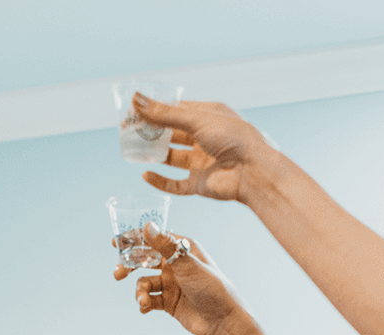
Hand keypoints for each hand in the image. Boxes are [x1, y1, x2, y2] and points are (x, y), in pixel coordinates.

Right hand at [116, 230, 245, 334]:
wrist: (224, 322)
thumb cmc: (212, 288)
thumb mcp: (187, 265)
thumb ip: (165, 247)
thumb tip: (147, 226)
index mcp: (183, 249)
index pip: (154, 239)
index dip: (134, 239)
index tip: (115, 242)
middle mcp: (176, 264)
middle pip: (144, 260)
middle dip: (130, 267)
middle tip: (118, 274)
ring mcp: (172, 284)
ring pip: (145, 283)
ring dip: (140, 291)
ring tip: (143, 300)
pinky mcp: (169, 302)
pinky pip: (149, 300)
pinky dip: (144, 303)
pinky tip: (145, 308)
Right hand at [131, 96, 278, 203]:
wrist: (254, 173)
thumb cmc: (234, 139)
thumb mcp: (196, 120)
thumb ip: (165, 114)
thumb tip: (136, 101)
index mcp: (209, 116)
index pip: (177, 110)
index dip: (156, 109)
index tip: (134, 109)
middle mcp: (205, 138)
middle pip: (172, 133)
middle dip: (152, 132)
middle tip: (129, 130)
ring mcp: (202, 161)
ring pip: (172, 157)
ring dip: (155, 154)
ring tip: (134, 150)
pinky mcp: (199, 184)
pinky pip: (175, 183)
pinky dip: (160, 181)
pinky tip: (146, 175)